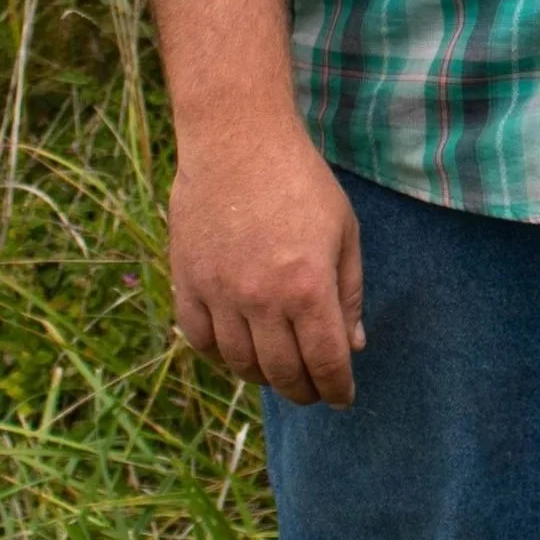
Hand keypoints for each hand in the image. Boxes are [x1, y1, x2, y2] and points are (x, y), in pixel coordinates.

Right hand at [169, 114, 365, 408]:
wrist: (238, 141)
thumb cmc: (301, 181)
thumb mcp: (344, 230)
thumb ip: (349, 292)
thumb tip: (353, 347)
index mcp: (308, 287)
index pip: (325, 362)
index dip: (337, 388)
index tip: (342, 397)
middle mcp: (261, 301)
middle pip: (282, 373)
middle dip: (304, 390)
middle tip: (314, 391)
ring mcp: (219, 296)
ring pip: (240, 365)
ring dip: (264, 377)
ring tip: (280, 371)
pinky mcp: (187, 284)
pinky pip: (200, 342)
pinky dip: (220, 357)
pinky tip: (238, 351)